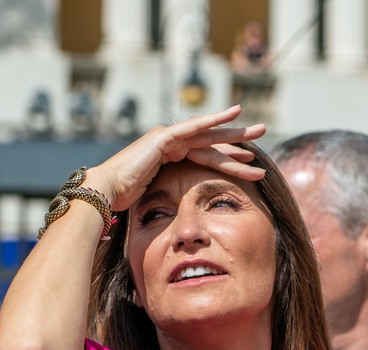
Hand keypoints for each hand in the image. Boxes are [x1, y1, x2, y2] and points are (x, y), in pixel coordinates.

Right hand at [85, 105, 266, 210]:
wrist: (105, 193)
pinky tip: (234, 114)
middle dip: (238, 139)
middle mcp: (170, 143)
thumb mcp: (155, 198)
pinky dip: (214, 120)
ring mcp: (167, 138)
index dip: (229, 158)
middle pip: (211, 141)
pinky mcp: (164, 138)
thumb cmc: (124, 201)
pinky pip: (194, 127)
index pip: (205, 156)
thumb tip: (181, 217)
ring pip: (208, 135)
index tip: (250, 162)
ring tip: (259, 130)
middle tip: (262, 133)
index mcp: (170, 157)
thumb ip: (169, 197)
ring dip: (234, 132)